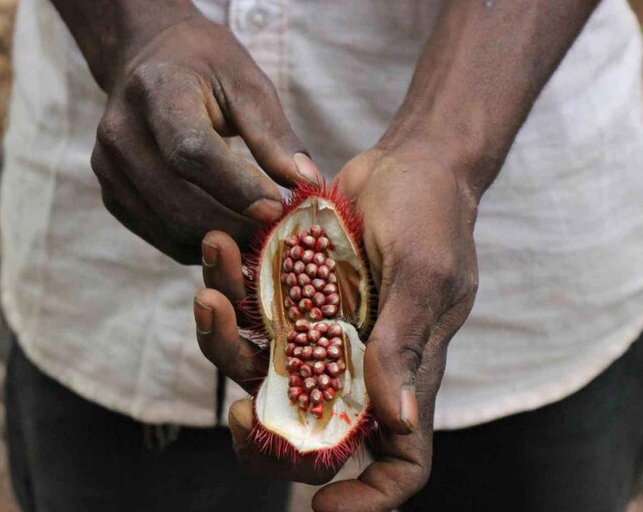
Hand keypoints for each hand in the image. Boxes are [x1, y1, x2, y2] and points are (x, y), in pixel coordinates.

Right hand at [91, 15, 320, 263]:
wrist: (147, 61)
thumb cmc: (205, 67)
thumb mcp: (246, 82)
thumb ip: (274, 134)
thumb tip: (308, 184)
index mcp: (156, 92)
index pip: (191, 152)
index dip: (237, 188)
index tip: (279, 208)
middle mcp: (120, 133)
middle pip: (179, 201)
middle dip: (236, 225)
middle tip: (281, 235)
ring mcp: (108, 169)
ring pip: (171, 228)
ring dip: (223, 241)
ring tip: (262, 236)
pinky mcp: (111, 196)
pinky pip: (161, 237)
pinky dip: (202, 244)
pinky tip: (232, 233)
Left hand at [192, 139, 479, 509]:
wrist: (410, 164)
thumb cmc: (433, 217)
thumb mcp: (424, 275)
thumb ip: (403, 344)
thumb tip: (395, 418)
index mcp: (404, 375)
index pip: (399, 464)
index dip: (367, 499)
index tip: (321, 505)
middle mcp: (356, 365)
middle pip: (305, 433)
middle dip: (262, 437)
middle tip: (236, 414)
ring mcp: (319, 332)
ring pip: (257, 369)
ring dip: (223, 341)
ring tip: (210, 295)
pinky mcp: (291, 295)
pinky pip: (245, 311)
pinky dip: (225, 289)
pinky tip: (217, 250)